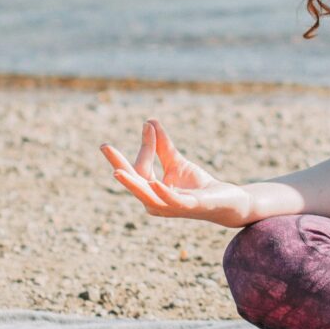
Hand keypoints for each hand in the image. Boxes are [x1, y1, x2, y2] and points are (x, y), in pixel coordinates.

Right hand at [99, 119, 255, 229]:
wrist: (225, 202)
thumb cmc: (197, 185)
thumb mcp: (177, 162)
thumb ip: (162, 146)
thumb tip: (149, 121)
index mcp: (150, 191)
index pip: (140, 168)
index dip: (144, 145)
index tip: (148, 124)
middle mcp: (155, 202)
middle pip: (135, 182)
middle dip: (119, 164)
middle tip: (104, 146)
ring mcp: (170, 207)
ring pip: (147, 196)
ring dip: (132, 183)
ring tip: (117, 171)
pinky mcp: (188, 207)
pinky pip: (172, 201)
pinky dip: (163, 193)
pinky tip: (156, 183)